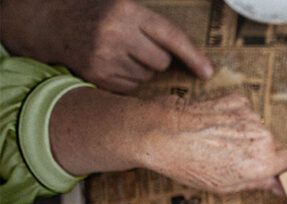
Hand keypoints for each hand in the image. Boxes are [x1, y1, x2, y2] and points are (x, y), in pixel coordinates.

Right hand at [1, 0, 212, 92]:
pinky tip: (113, 64)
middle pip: (161, 62)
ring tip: (121, 53)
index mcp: (127, 11)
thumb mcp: (126, 5)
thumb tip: (197, 58)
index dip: (193, 56)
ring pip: (147, 76)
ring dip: (142, 68)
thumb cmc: (100, 13)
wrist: (53, 22)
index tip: (208, 73)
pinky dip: (128, 79)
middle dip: (158, 58)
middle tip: (139, 46)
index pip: (171, 37)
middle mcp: (115, 33)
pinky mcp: (96, 75)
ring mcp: (104, 56)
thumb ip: (156, 25)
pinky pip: (131, 87)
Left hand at [142, 93, 286, 193]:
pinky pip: (245, 112)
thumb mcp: (225, 185)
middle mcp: (263, 137)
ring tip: (220, 141)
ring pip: (259, 127)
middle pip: (275, 143)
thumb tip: (280, 187)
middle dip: (261, 150)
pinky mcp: (237, 99)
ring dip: (247, 134)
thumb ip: (259, 183)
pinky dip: (236, 118)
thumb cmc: (189, 164)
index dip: (282, 164)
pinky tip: (216, 126)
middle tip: (236, 157)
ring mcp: (250, 115)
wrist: (162, 133)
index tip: (273, 167)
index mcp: (263, 162)